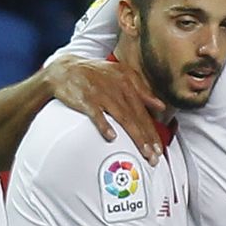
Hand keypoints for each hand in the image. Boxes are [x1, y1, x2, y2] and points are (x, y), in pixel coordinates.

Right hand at [45, 57, 165, 163]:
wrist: (65, 69)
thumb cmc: (95, 74)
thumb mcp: (121, 75)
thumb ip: (142, 90)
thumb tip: (160, 105)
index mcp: (128, 84)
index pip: (143, 112)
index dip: (153, 131)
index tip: (159, 148)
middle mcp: (118, 89)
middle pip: (137, 117)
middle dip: (148, 138)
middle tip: (154, 156)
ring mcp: (102, 95)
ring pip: (123, 118)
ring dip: (135, 136)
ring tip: (144, 151)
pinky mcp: (86, 100)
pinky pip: (97, 115)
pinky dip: (104, 126)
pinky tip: (112, 137)